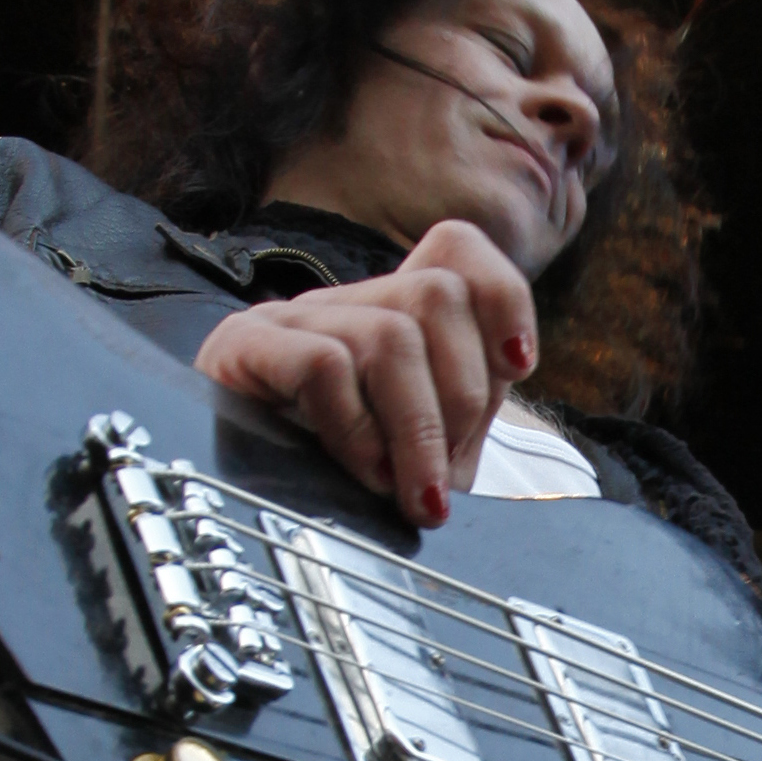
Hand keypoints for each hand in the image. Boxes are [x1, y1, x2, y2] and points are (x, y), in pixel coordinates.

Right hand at [194, 222, 536, 527]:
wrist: (247, 511)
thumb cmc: (344, 484)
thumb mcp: (427, 448)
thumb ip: (466, 410)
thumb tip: (508, 381)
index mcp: (394, 312)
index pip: (456, 248)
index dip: (502, 297)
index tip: (517, 367)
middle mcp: (346, 302)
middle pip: (438, 294)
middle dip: (461, 397)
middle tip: (443, 475)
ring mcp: (292, 319)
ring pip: (391, 336)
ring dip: (417, 430)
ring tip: (411, 495)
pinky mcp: (243, 349)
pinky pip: (323, 366)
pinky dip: (357, 431)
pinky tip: (363, 474)